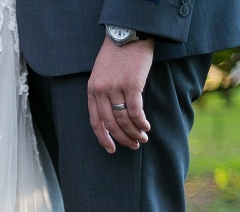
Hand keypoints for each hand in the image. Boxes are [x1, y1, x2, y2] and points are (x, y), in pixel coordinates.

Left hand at [87, 37, 154, 152]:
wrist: (128, 34)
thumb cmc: (117, 54)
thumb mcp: (101, 74)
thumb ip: (103, 93)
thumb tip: (114, 116)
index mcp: (92, 90)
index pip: (95, 121)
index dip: (103, 138)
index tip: (111, 149)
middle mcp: (101, 91)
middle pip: (110, 123)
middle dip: (122, 138)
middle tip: (133, 146)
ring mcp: (116, 88)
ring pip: (124, 119)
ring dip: (134, 132)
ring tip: (142, 139)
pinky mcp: (132, 84)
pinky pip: (136, 110)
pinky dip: (141, 122)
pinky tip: (146, 127)